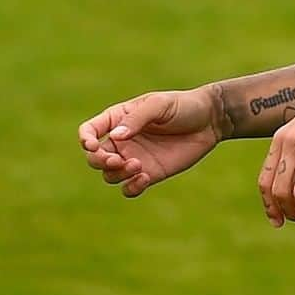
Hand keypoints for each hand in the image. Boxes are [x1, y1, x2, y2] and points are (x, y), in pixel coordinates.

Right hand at [78, 85, 224, 196]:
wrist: (210, 121)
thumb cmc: (183, 106)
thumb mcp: (159, 105)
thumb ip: (137, 119)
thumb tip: (115, 137)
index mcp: (118, 119)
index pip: (89, 130)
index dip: (85, 139)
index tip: (93, 145)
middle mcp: (122, 141)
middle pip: (95, 158)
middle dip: (100, 161)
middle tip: (116, 160)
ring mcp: (134, 158)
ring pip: (109, 175)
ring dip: (117, 174)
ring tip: (138, 165)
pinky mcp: (149, 174)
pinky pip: (129, 188)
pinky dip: (130, 188)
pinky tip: (143, 178)